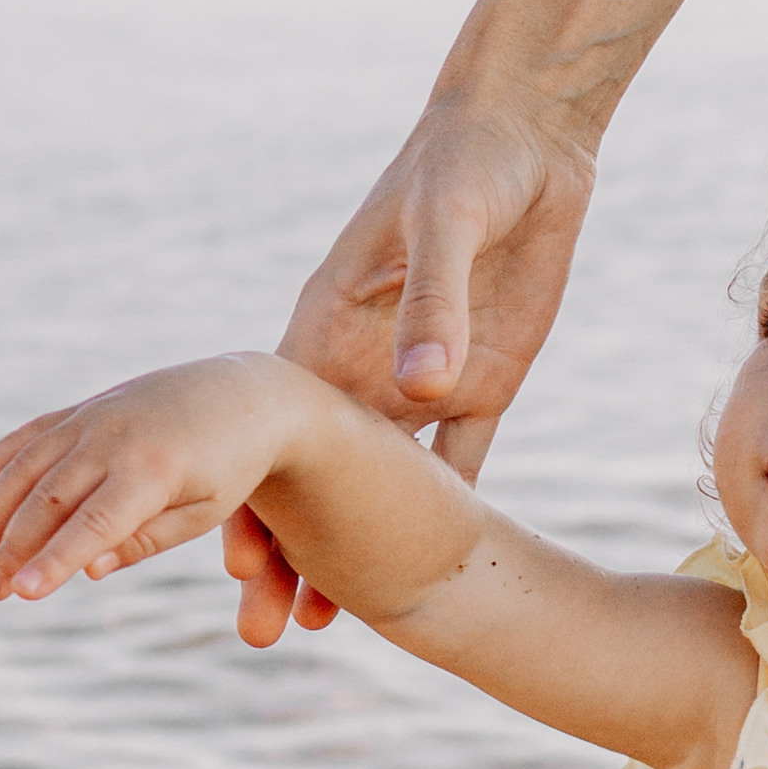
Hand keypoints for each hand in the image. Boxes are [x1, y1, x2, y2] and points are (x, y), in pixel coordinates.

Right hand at [0, 355, 294, 604]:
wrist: (243, 394)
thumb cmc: (229, 467)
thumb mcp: (202, 512)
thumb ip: (144, 541)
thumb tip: (87, 571)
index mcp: (153, 470)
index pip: (94, 525)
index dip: (55, 560)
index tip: (23, 594)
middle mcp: (115, 437)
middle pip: (49, 500)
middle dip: (13, 548)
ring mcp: (94, 417)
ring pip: (28, 466)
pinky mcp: (85, 407)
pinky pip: (30, 434)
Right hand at [248, 87, 596, 632]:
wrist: (530, 138)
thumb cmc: (465, 161)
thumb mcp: (446, 223)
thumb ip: (433, 305)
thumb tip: (421, 388)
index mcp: (325, 327)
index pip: (272, 431)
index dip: (249, 495)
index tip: (237, 560)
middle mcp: (363, 367)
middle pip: (310, 478)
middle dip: (287, 552)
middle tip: (268, 629)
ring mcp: (421, 382)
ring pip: (377, 490)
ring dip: (353, 553)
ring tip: (328, 626)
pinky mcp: (481, 387)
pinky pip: (456, 468)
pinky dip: (439, 520)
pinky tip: (425, 580)